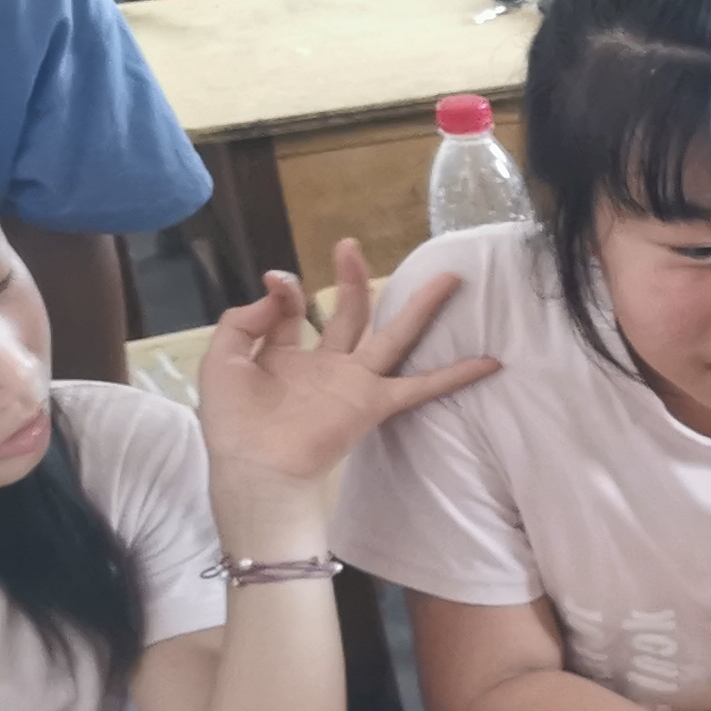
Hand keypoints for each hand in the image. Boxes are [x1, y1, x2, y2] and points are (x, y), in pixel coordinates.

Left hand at [196, 243, 497, 536]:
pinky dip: (454, 376)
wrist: (257, 467)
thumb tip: (280, 291)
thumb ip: (243, 321)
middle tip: (351, 244)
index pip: (292, 312)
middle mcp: (324, 365)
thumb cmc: (233, 420)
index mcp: (284, 356)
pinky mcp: (374, 404)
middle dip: (351, 278)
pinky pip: (421, 388)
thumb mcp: (222, 360)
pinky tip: (488, 362)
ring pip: (392, 337)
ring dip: (419, 307)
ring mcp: (353, 383)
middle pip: (349, 313)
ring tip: (448, 278)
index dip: (285, 291)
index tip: (278, 281)